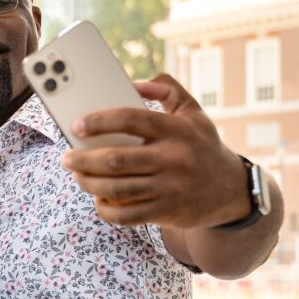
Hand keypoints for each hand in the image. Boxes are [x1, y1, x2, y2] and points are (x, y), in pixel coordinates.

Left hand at [59, 74, 249, 229]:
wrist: (232, 190)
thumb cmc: (203, 145)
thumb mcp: (194, 112)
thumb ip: (167, 89)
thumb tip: (135, 84)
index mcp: (175, 129)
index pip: (130, 119)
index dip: (99, 121)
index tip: (77, 125)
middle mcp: (172, 158)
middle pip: (115, 159)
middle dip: (83, 159)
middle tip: (66, 158)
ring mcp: (169, 187)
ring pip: (116, 188)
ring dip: (88, 184)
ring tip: (77, 176)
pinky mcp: (166, 211)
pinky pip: (127, 214)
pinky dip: (106, 209)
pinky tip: (98, 200)